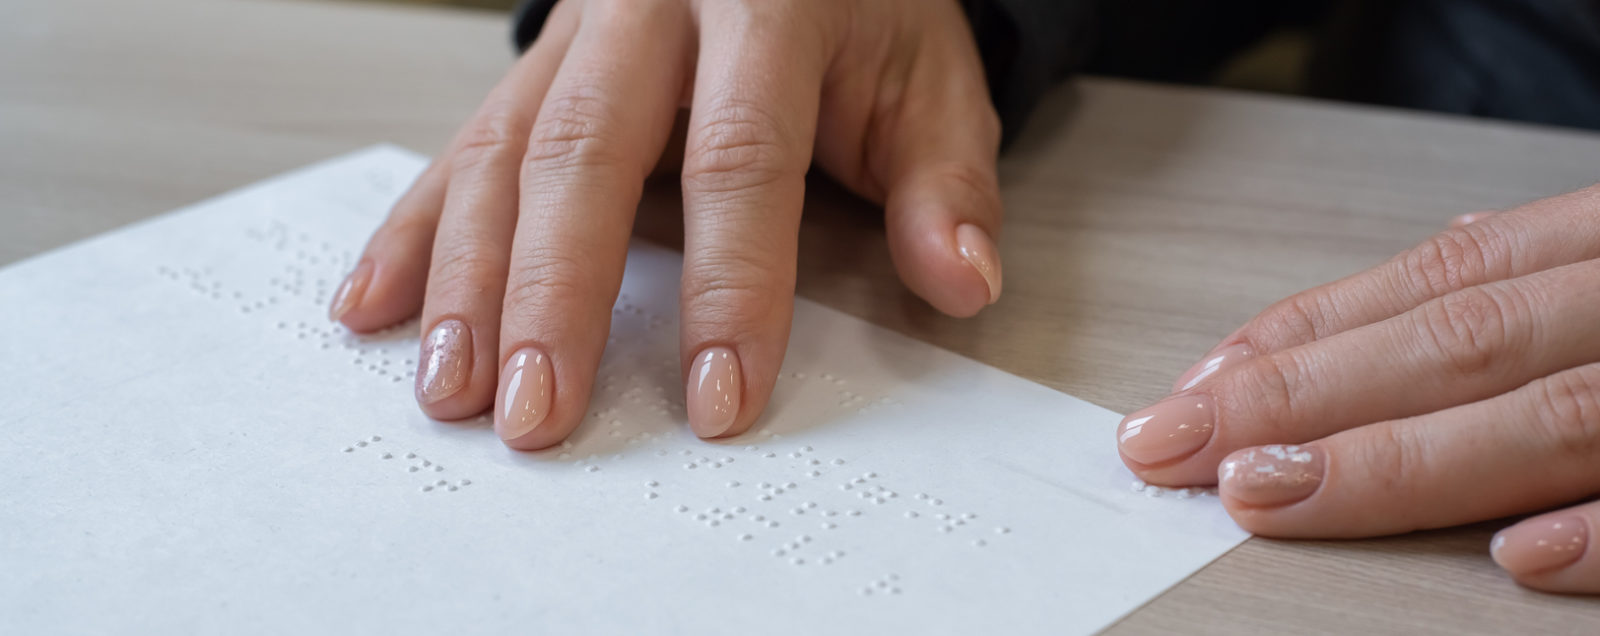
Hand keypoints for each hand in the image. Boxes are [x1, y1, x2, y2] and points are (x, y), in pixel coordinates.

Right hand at [326, 0, 1003, 448]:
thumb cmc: (861, 17)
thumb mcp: (929, 82)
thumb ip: (946, 183)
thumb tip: (960, 282)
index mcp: (766, 7)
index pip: (741, 158)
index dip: (730, 284)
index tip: (717, 398)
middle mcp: (652, 10)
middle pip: (586, 155)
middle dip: (555, 294)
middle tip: (537, 413)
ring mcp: (577, 36)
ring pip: (503, 153)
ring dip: (466, 278)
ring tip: (450, 388)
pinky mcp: (531, 68)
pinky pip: (458, 147)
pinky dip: (414, 231)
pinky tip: (375, 307)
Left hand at [1116, 185, 1599, 592]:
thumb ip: (1546, 267)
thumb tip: (1461, 240)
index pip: (1439, 282)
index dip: (1306, 335)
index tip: (1192, 387)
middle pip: (1459, 345)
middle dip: (1299, 397)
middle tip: (1174, 445)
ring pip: (1551, 415)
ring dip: (1399, 461)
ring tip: (1265, 489)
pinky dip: (1599, 529)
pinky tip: (1512, 556)